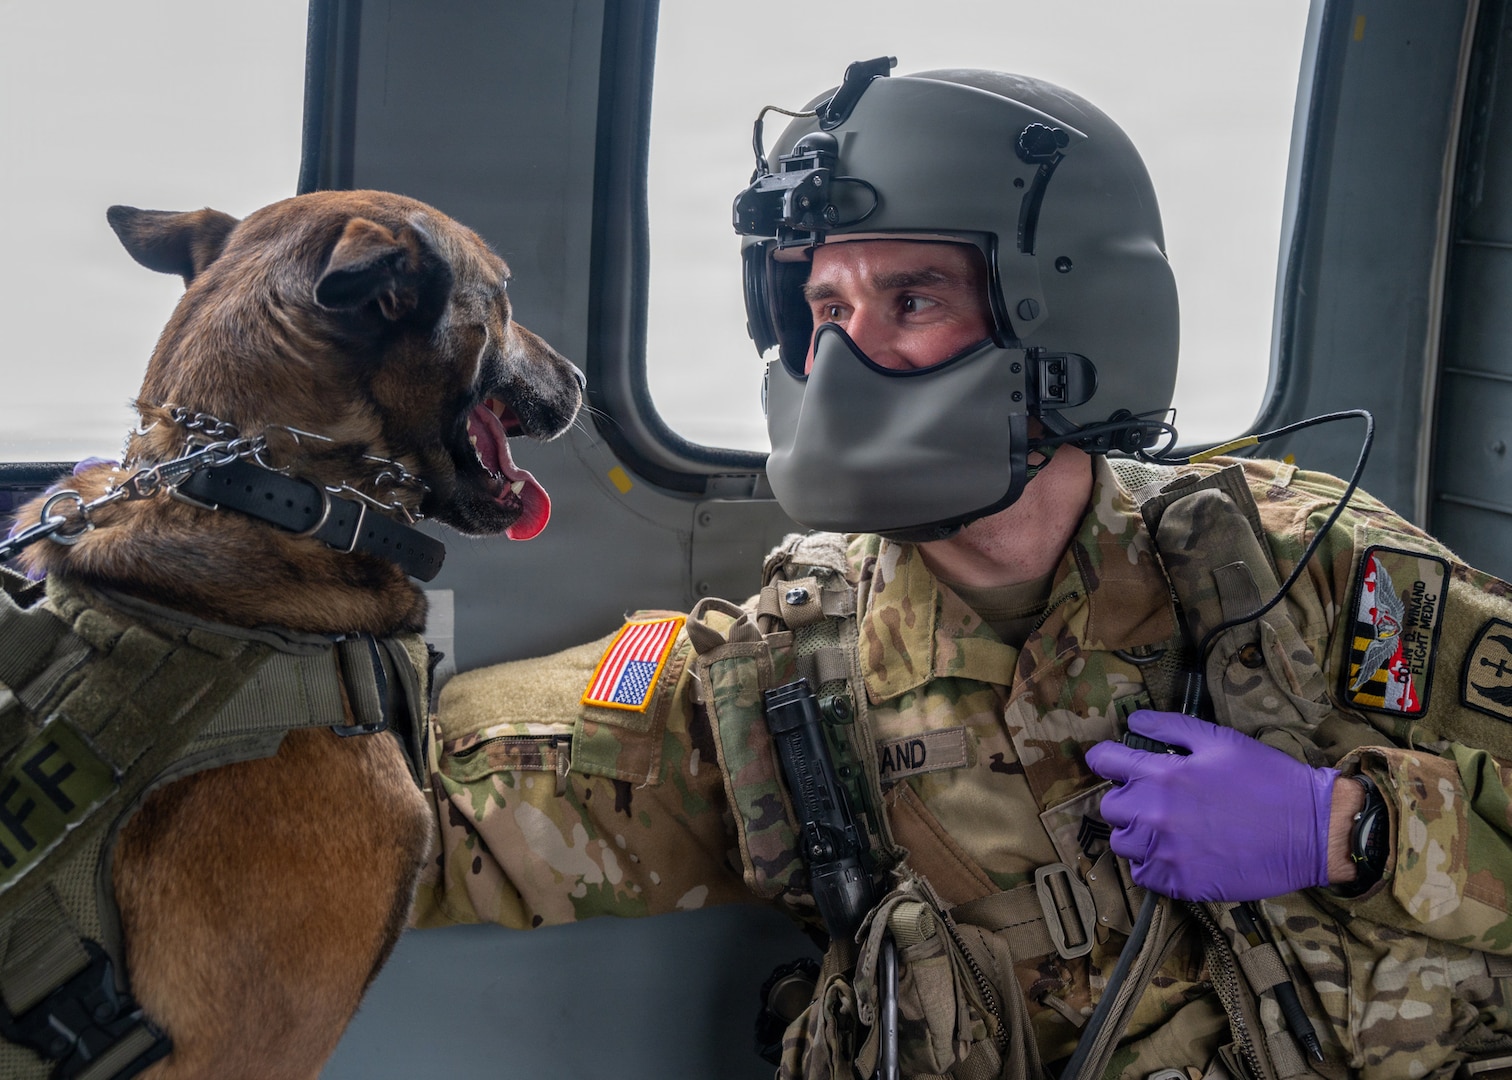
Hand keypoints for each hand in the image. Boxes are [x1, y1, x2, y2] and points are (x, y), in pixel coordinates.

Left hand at [1084, 710, 1338, 901]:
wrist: (1311, 830)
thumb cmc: (1267, 778)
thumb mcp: (1219, 740)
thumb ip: (1169, 727)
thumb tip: (1132, 722)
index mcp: (1161, 774)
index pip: (1103, 761)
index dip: (1108, 759)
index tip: (1117, 764)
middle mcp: (1154, 814)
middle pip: (1109, 807)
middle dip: (1126, 799)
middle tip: (1153, 800)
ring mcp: (1165, 852)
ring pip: (1122, 844)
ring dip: (1136, 834)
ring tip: (1165, 829)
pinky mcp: (1180, 883)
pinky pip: (1143, 875)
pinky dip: (1152, 865)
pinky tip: (1176, 854)